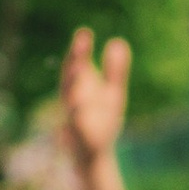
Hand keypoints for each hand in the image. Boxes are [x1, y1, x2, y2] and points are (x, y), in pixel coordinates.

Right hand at [59, 27, 130, 168]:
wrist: (93, 157)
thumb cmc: (100, 122)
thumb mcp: (112, 94)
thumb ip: (115, 70)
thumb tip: (118, 41)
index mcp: (79, 89)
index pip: (76, 65)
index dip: (79, 49)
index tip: (84, 32)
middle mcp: (72, 101)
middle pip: (70, 78)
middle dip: (74, 61)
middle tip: (79, 45)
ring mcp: (73, 119)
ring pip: (70, 99)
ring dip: (73, 83)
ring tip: (79, 66)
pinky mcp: (78, 137)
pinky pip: (76, 125)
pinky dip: (78, 115)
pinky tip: (82, 104)